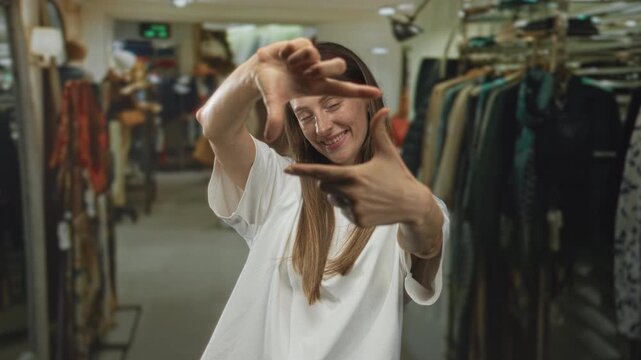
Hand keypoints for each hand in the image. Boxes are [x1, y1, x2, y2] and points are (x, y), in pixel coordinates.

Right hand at [252, 38, 381, 141]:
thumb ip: (275, 118)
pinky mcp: (304, 44)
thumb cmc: (270, 88)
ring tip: (288, 65)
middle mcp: (318, 72)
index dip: (360, 91)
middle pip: (338, 65)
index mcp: (317, 87)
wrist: (257, 71)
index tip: (378, 93)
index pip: (344, 90)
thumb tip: (269, 137)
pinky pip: (303, 46)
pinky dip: (289, 52)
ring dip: (298, 61)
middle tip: (305, 72)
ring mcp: (313, 58)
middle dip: (324, 68)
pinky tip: (283, 56)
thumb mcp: (273, 102)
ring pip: (316, 54)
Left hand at [284, 108, 430, 226]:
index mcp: (353, 175)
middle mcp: (350, 193)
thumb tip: (384, 108)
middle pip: (324, 186)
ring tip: (364, 192)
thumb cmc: (398, 174)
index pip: (321, 172)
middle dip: (331, 181)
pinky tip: (369, 204)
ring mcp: (354, 209)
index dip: (302, 171)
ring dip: (341, 196)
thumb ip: (380, 130)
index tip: (287, 169)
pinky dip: (351, 208)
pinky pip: (344, 213)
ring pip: (333, 200)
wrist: (413, 203)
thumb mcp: (387, 152)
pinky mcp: (358, 221)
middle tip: (352, 179)